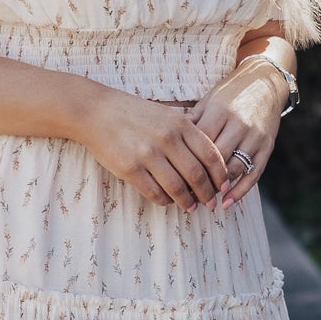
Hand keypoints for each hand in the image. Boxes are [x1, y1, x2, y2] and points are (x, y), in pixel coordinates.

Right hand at [76, 86, 230, 210]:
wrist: (96, 112)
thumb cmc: (134, 114)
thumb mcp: (166, 115)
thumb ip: (187, 133)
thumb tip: (209, 162)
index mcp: (180, 124)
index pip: (210, 155)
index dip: (220, 175)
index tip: (224, 186)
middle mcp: (166, 139)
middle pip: (196, 175)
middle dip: (207, 193)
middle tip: (210, 203)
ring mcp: (147, 155)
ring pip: (177, 188)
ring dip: (187, 202)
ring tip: (190, 207)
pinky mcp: (130, 169)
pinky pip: (154, 192)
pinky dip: (165, 200)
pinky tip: (168, 201)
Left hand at [185, 60, 283, 208]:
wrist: (264, 83)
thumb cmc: (229, 93)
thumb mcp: (208, 100)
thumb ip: (192, 121)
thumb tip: (169, 143)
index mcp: (219, 111)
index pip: (198, 144)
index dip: (185, 163)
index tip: (172, 178)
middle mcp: (238, 124)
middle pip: (215, 160)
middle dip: (199, 180)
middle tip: (184, 195)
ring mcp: (255, 137)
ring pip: (233, 169)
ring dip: (217, 187)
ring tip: (202, 199)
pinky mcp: (267, 147)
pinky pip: (253, 174)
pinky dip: (240, 191)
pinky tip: (226, 203)